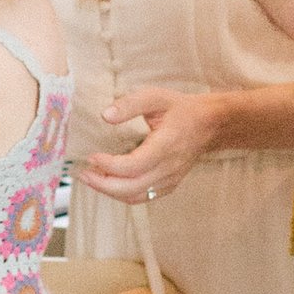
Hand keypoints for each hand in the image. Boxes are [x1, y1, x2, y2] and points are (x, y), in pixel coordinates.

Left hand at [80, 83, 224, 202]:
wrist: (210, 124)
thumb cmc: (181, 109)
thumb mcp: (155, 97)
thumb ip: (130, 104)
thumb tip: (105, 116)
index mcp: (166, 146)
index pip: (133, 166)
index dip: (109, 165)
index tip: (92, 156)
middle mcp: (169, 168)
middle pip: (131, 188)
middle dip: (103, 184)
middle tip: (83, 173)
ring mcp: (170, 179)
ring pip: (135, 196)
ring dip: (110, 191)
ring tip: (92, 178)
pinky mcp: (169, 185)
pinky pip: (143, 197)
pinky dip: (122, 194)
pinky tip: (109, 182)